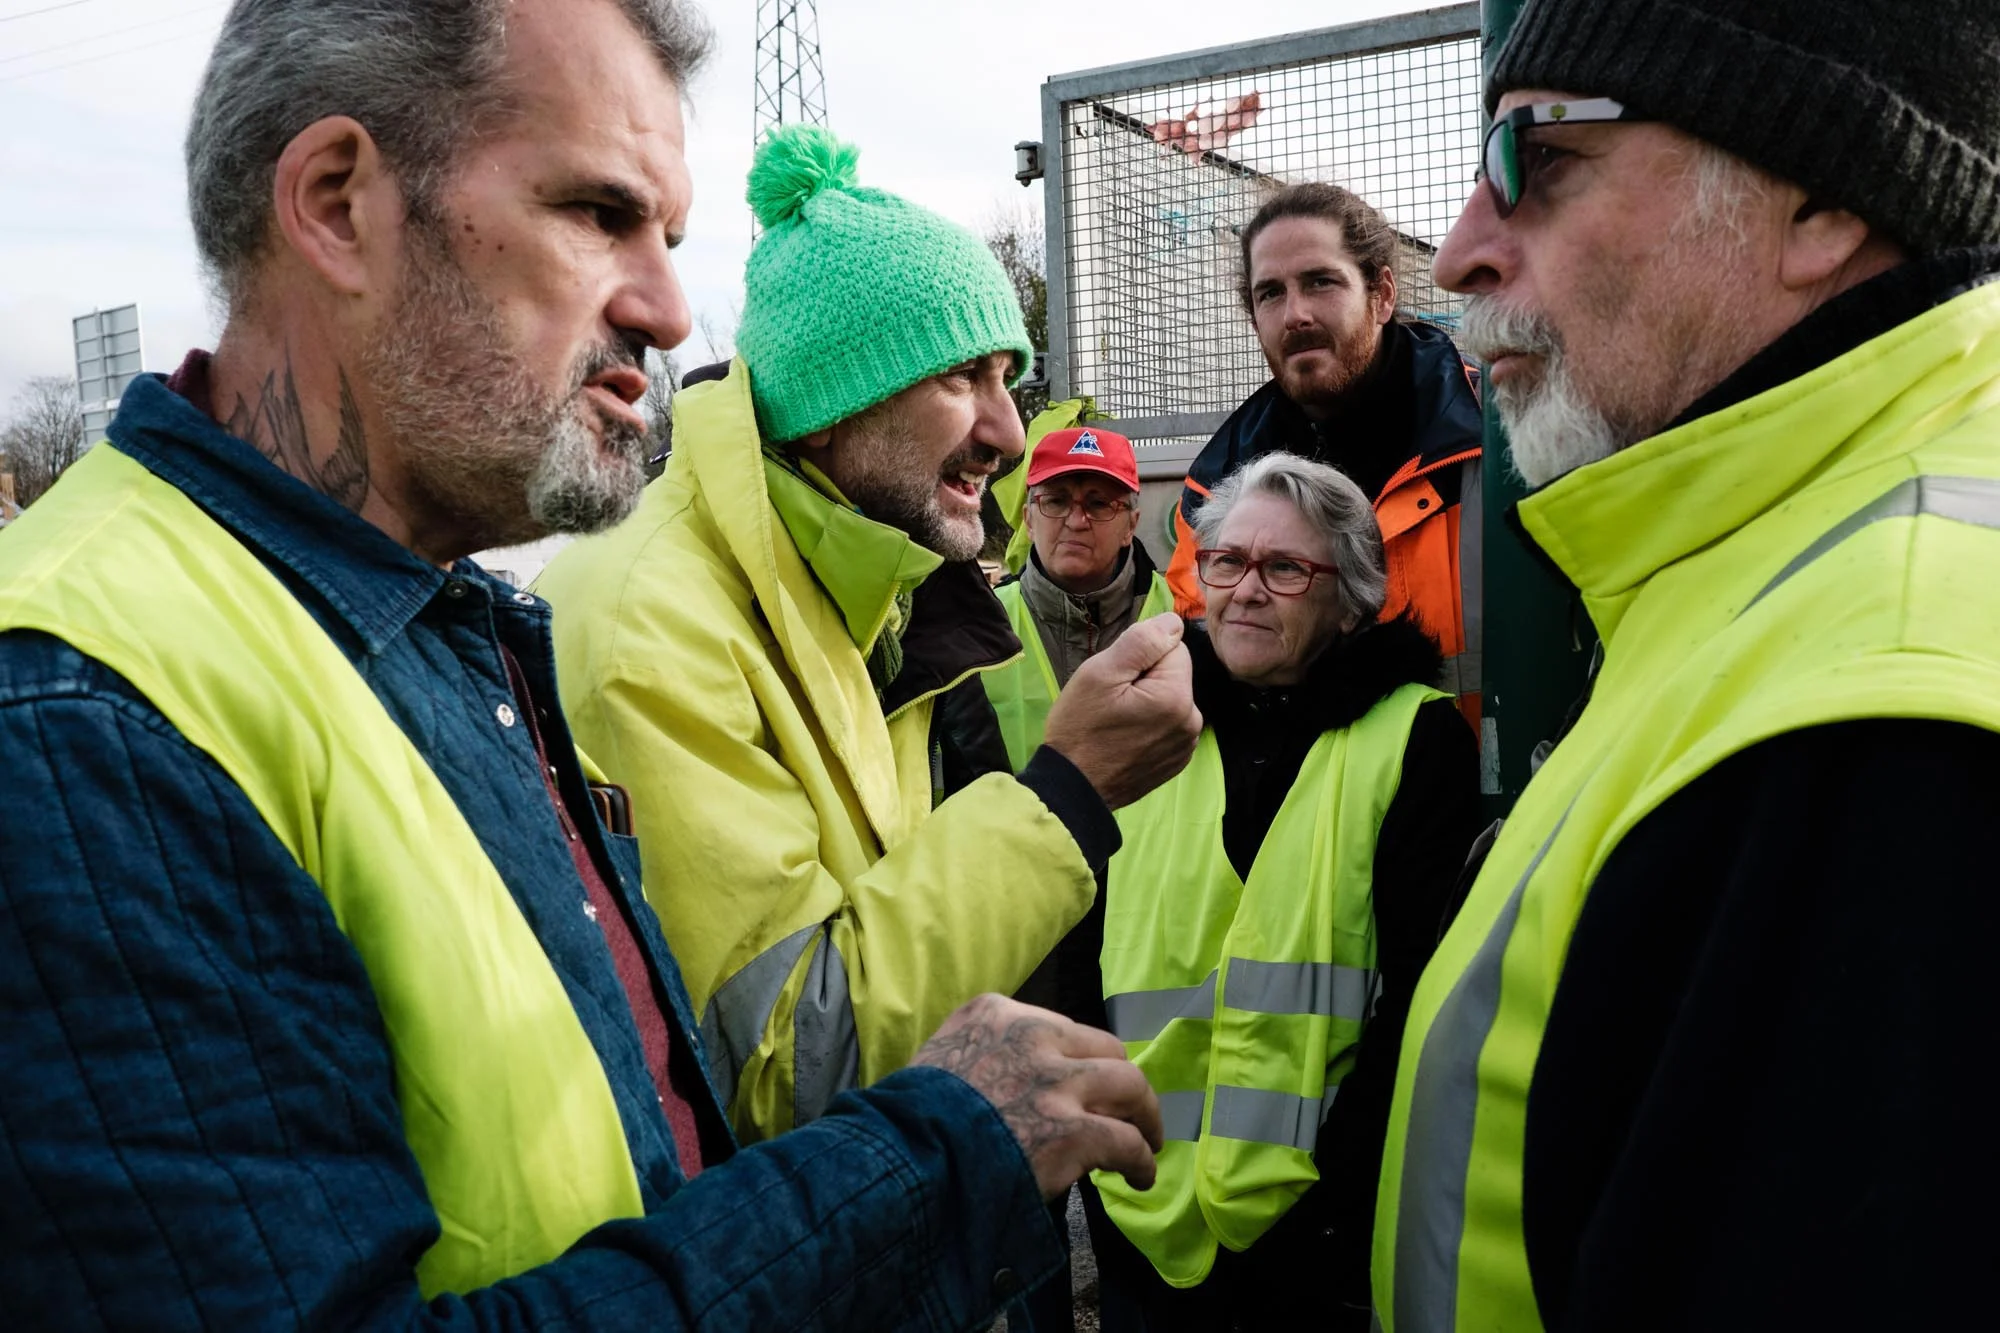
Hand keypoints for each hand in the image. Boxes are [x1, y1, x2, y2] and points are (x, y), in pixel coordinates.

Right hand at [912, 993, 1162, 1199]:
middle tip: (1130, 1109)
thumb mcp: (940, 1059)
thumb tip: (1012, 1087)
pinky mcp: (1074, 1131)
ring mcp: (1057, 1083)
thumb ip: (982, 1056)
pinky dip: (1142, 1160)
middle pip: (1105, 1050)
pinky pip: (1127, 1142)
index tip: (1084, 1083)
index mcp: (997, 1013)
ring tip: (1148, 1139)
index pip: (1061, 1028)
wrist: (903, 1159)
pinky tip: (1141, 1176)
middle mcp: (1034, 1037)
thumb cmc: (909, 1120)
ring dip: (1145, 1114)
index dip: (1079, 1060)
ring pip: (1130, 1086)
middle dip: (1121, 1082)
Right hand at [1041, 612, 1200, 808]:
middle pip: (1172, 674)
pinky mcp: (1177, 761)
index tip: (1116, 679)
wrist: (1073, 789)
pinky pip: (1168, 725)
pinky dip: (1150, 725)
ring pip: (1170, 699)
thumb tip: (1173, 621)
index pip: (1172, 646)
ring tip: (1116, 721)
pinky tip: (1125, 739)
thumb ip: (1142, 641)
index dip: (1140, 655)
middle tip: (1112, 701)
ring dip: (1148, 702)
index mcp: (1176, 696)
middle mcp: (1192, 721)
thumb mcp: (1100, 674)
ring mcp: (1186, 745)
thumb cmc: (1080, 729)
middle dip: (1145, 678)